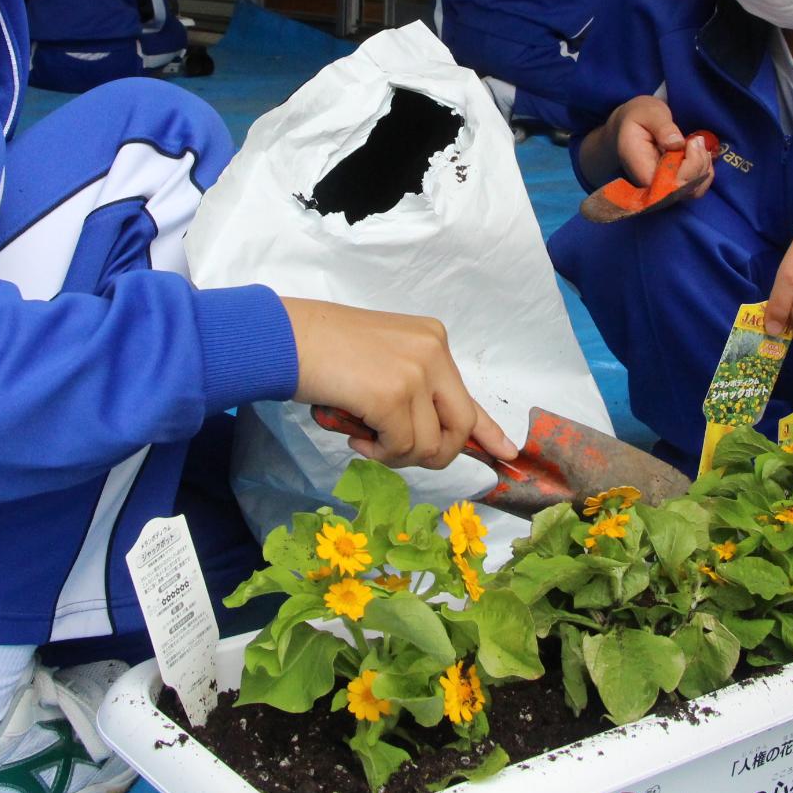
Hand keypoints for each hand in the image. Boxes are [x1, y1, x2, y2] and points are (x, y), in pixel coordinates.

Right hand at [282, 297, 517, 470]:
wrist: (286, 337)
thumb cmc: (324, 351)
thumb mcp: (383, 361)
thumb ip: (414, 391)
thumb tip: (435, 439)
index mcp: (433, 340)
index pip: (469, 396)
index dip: (489, 431)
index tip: (507, 452)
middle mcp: (433, 352)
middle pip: (460, 427)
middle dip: (435, 453)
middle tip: (396, 452)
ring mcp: (415, 373)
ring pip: (428, 445)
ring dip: (395, 454)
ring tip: (364, 435)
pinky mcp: (393, 396)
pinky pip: (401, 448)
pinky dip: (378, 452)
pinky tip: (356, 434)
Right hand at [606, 96, 711, 194]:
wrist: (631, 124)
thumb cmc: (639, 116)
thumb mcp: (649, 112)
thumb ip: (662, 126)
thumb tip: (676, 144)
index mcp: (637, 164)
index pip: (664, 185)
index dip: (685, 171)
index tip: (690, 143)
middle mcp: (648, 182)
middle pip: (681, 189)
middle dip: (698, 164)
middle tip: (696, 139)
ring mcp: (661, 185)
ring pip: (692, 191)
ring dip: (703, 167)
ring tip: (697, 143)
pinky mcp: (672, 183)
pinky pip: (695, 188)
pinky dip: (705, 171)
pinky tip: (701, 153)